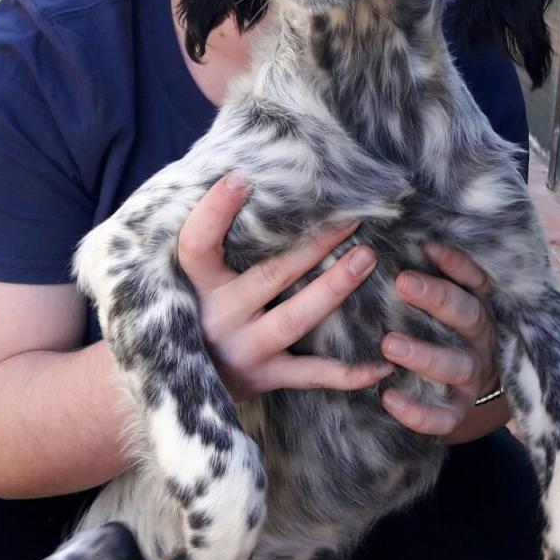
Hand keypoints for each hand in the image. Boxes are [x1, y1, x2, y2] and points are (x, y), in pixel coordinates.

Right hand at [176, 173, 393, 402]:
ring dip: (334, 288)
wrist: (178, 385)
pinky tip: (381, 365)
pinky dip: (347, 373)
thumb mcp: (184, 277)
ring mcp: (243, 350)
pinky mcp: (263, 377)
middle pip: (270, 274)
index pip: (197, 245)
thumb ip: (206, 237)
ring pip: (295, 317)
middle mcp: (218, 317)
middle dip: (315, 244)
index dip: (215, 212)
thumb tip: (239, 175)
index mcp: (192, 285)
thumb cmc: (188, 310)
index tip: (242, 177)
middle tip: (353, 216)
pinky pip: (310, 375)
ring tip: (366, 258)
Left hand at [378, 243, 506, 441]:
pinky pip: (443, 416)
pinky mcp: (459, 410)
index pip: (476, 280)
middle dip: (437, 298)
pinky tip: (388, 398)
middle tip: (402, 282)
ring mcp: (473, 376)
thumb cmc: (444, 330)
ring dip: (424, 354)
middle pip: (467, 315)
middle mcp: (481, 339)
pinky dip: (418, 412)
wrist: (467, 390)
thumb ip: (428, 275)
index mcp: (479, 306)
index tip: (428, 246)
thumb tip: (394, 237)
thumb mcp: (446, 301)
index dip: (457, 263)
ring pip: (456, 365)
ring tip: (389, 344)